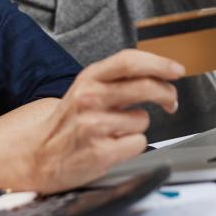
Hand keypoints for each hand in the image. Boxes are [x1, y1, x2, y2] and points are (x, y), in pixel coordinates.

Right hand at [24, 49, 183, 192]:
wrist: (39, 154)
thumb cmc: (70, 121)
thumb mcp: (87, 88)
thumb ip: (118, 79)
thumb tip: (158, 74)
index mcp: (89, 78)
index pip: (129, 60)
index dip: (158, 63)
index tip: (176, 69)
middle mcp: (90, 97)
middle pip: (143, 86)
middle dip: (166, 93)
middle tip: (171, 100)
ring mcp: (94, 125)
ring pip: (143, 120)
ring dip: (138, 126)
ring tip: (117, 131)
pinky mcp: (100, 152)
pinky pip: (138, 143)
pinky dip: (132, 146)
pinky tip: (114, 146)